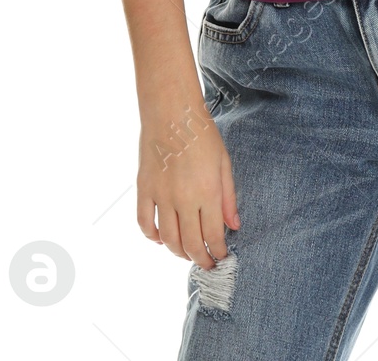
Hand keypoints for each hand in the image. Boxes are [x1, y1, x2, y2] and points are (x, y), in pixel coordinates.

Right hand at [137, 95, 239, 270]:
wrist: (172, 114)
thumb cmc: (203, 136)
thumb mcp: (224, 163)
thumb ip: (228, 197)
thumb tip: (234, 226)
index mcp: (208, 192)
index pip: (213, 235)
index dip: (218, 252)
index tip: (222, 258)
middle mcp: (184, 199)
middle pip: (190, 244)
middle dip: (200, 259)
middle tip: (207, 264)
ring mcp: (161, 196)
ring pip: (167, 239)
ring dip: (177, 252)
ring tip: (187, 254)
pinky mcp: (144, 190)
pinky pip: (144, 223)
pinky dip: (151, 237)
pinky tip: (160, 240)